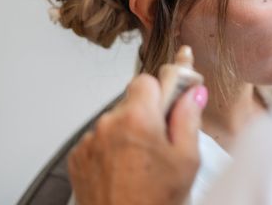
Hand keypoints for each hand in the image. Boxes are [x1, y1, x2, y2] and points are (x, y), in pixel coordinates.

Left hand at [68, 74, 206, 204]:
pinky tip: (125, 170)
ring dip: (129, 131)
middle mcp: (109, 124)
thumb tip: (194, 92)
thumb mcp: (186, 159)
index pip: (148, 79)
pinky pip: (100, 139)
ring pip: (116, 121)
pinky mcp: (78, 157)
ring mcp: (90, 141)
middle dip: (148, 113)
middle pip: (132, 101)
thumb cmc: (155, 203)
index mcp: (137, 118)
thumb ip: (189, 117)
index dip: (163, 89)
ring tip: (142, 162)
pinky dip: (112, 149)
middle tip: (162, 140)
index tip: (174, 94)